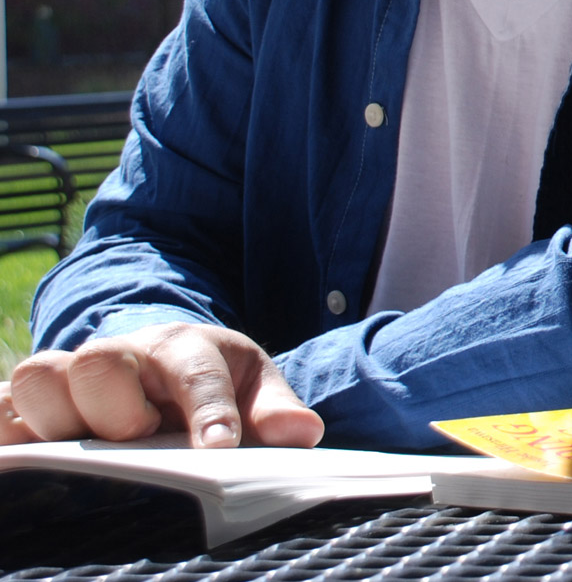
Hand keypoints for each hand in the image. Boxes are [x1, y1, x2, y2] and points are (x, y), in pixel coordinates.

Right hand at [1, 323, 322, 447]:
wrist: (157, 362)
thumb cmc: (209, 378)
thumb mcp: (249, 385)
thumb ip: (273, 410)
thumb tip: (301, 434)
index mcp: (182, 347)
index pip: (194, 371)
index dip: (208, 409)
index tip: (220, 448)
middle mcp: (119, 357)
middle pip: (97, 363)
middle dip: (115, 405)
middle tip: (137, 438)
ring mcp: (67, 379)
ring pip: (36, 377)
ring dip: (55, 419)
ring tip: (82, 453)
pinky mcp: (27, 406)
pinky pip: (0, 411)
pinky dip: (7, 435)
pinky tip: (24, 464)